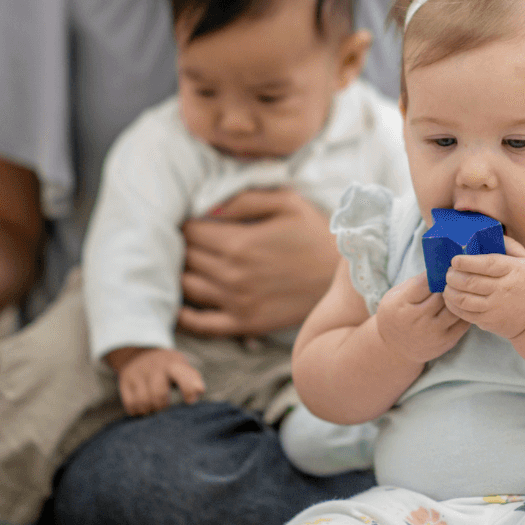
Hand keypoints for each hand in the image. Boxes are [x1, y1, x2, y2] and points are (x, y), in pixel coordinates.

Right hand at [107, 347, 205, 415]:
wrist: (140, 352)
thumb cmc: (168, 367)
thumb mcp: (181, 367)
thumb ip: (192, 379)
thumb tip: (199, 391)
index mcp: (173, 363)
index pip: (183, 375)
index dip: (188, 389)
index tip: (190, 401)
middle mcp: (154, 366)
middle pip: (158, 395)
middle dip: (162, 406)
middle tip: (164, 405)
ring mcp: (137, 372)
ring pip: (143, 402)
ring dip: (150, 410)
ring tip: (153, 406)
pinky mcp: (125, 380)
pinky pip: (130, 404)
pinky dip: (137, 410)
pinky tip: (142, 406)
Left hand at [177, 189, 337, 336]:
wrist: (346, 278)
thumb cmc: (315, 234)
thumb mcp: (286, 203)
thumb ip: (244, 199)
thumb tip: (208, 207)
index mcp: (239, 243)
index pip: (189, 231)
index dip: (186, 222)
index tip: (191, 219)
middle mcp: (231, 275)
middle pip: (184, 257)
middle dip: (180, 245)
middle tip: (185, 240)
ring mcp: (236, 303)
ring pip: (185, 287)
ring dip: (178, 273)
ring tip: (185, 264)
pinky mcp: (243, 324)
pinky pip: (200, 324)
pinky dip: (182, 315)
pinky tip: (178, 303)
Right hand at [374, 274, 467, 365]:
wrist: (395, 348)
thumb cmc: (395, 315)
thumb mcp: (394, 296)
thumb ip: (414, 283)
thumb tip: (438, 268)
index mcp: (402, 304)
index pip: (425, 283)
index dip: (436, 273)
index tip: (443, 267)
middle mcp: (418, 319)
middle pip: (442, 294)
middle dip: (450, 283)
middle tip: (455, 276)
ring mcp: (433, 332)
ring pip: (455, 307)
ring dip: (459, 297)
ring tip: (460, 290)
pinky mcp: (446, 341)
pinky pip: (463, 322)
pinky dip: (465, 311)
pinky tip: (463, 305)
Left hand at [441, 237, 524, 339]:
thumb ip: (511, 245)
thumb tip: (491, 233)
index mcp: (513, 270)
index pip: (487, 264)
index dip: (467, 261)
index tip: (454, 260)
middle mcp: (504, 289)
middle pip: (471, 282)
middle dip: (453, 275)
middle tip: (448, 272)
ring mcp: (495, 307)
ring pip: (464, 299)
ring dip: (450, 290)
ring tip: (447, 284)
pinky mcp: (488, 321)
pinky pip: (465, 314)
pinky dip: (453, 305)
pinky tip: (451, 298)